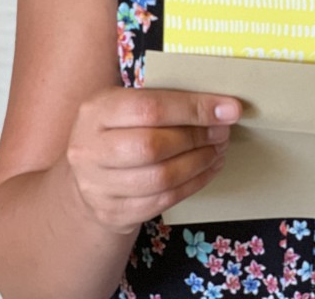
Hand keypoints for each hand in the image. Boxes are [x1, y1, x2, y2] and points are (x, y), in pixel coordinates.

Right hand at [66, 87, 240, 234]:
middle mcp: (89, 149)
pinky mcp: (113, 213)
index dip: (193, 109)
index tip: (228, 109)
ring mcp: (98, 186)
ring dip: (199, 162)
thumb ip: (164, 100)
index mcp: (96, 111)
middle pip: (153, 146)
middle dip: (197, 138)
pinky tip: (208, 169)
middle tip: (222, 132)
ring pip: (160, 178)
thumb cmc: (118, 129)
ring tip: (218, 149)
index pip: (149, 108)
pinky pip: (163, 201)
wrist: (86, 176)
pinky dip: (193, 183)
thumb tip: (220, 106)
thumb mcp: (127, 104)